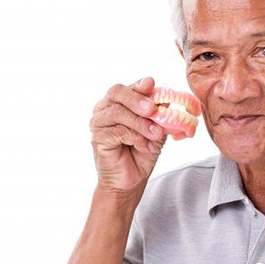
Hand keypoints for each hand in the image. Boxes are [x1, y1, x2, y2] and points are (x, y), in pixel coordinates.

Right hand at [90, 77, 165, 191]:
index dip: (139, 85)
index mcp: (119, 102)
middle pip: (116, 92)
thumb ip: (158, 113)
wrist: (132, 179)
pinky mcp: (98, 138)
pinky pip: (119, 131)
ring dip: (141, 123)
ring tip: (156, 134)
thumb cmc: (141, 152)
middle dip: (136, 98)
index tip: (151, 84)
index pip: (128, 87)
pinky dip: (137, 138)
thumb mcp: (155, 129)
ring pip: (118, 112)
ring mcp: (99, 123)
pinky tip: (146, 146)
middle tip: (152, 108)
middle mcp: (105, 108)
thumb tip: (166, 97)